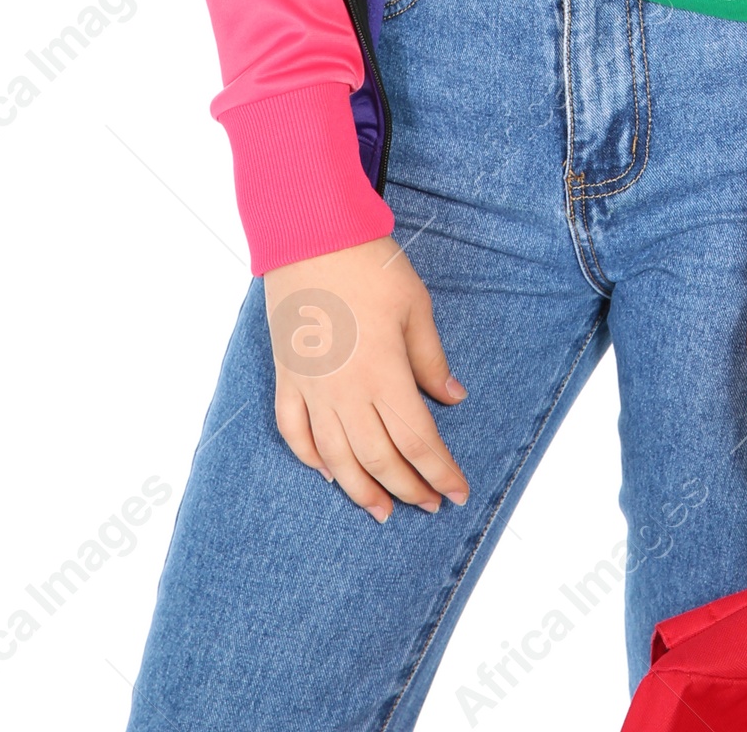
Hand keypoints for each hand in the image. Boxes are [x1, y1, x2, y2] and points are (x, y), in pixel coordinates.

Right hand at [264, 237, 469, 522]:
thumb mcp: (415, 306)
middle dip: (410, 488)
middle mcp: (345, 392)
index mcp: (384, 374)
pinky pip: (294, 433)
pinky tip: (329, 474)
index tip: (459, 492)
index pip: (418, 442)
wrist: (309, 235)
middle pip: (380, 459)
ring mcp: (312, 389)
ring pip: (337, 459)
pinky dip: (311, 460)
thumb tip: (453, 398)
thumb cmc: (369, 265)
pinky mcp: (287, 377)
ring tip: (383, 510)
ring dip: (362, 490)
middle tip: (430, 505)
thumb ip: (431, 359)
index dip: (440, 472)